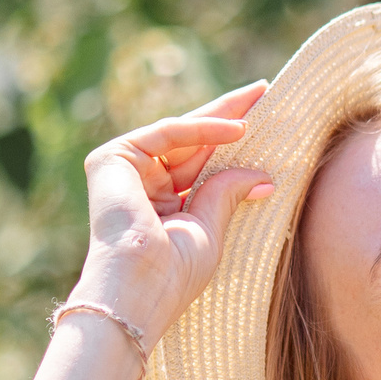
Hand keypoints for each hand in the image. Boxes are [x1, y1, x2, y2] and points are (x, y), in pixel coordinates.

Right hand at [69, 80, 274, 331]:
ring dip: (221, 115)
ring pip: (181, 133)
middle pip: (192, 142)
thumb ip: (227, 193)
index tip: (268, 123)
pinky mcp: (112, 159)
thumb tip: (262, 175)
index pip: (201, 163)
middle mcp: (143, 185)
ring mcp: (125, 171)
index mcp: (164, 205)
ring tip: (260, 98)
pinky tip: (237, 129)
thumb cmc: (174, 273)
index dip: (231, 142)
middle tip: (263, 90)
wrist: (139, 289)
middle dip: (228, 116)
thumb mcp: (211, 227)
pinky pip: (166, 134)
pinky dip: (201, 128)